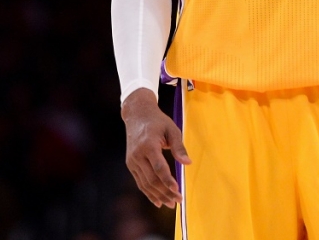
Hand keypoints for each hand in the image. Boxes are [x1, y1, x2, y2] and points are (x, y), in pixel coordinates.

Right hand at [121, 88, 190, 207]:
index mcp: (148, 145)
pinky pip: (140, 182)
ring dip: (158, 195)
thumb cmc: (157, 121)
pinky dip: (148, 193)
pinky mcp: (130, 164)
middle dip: (165, 192)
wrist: (137, 115)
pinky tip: (157, 201)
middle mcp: (138, 154)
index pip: (158, 167)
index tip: (177, 190)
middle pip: (152, 179)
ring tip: (171, 203)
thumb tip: (187, 163)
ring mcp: (132, 160)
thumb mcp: (172, 129)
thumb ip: (179, 147)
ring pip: (145, 183)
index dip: (167, 180)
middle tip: (178, 200)